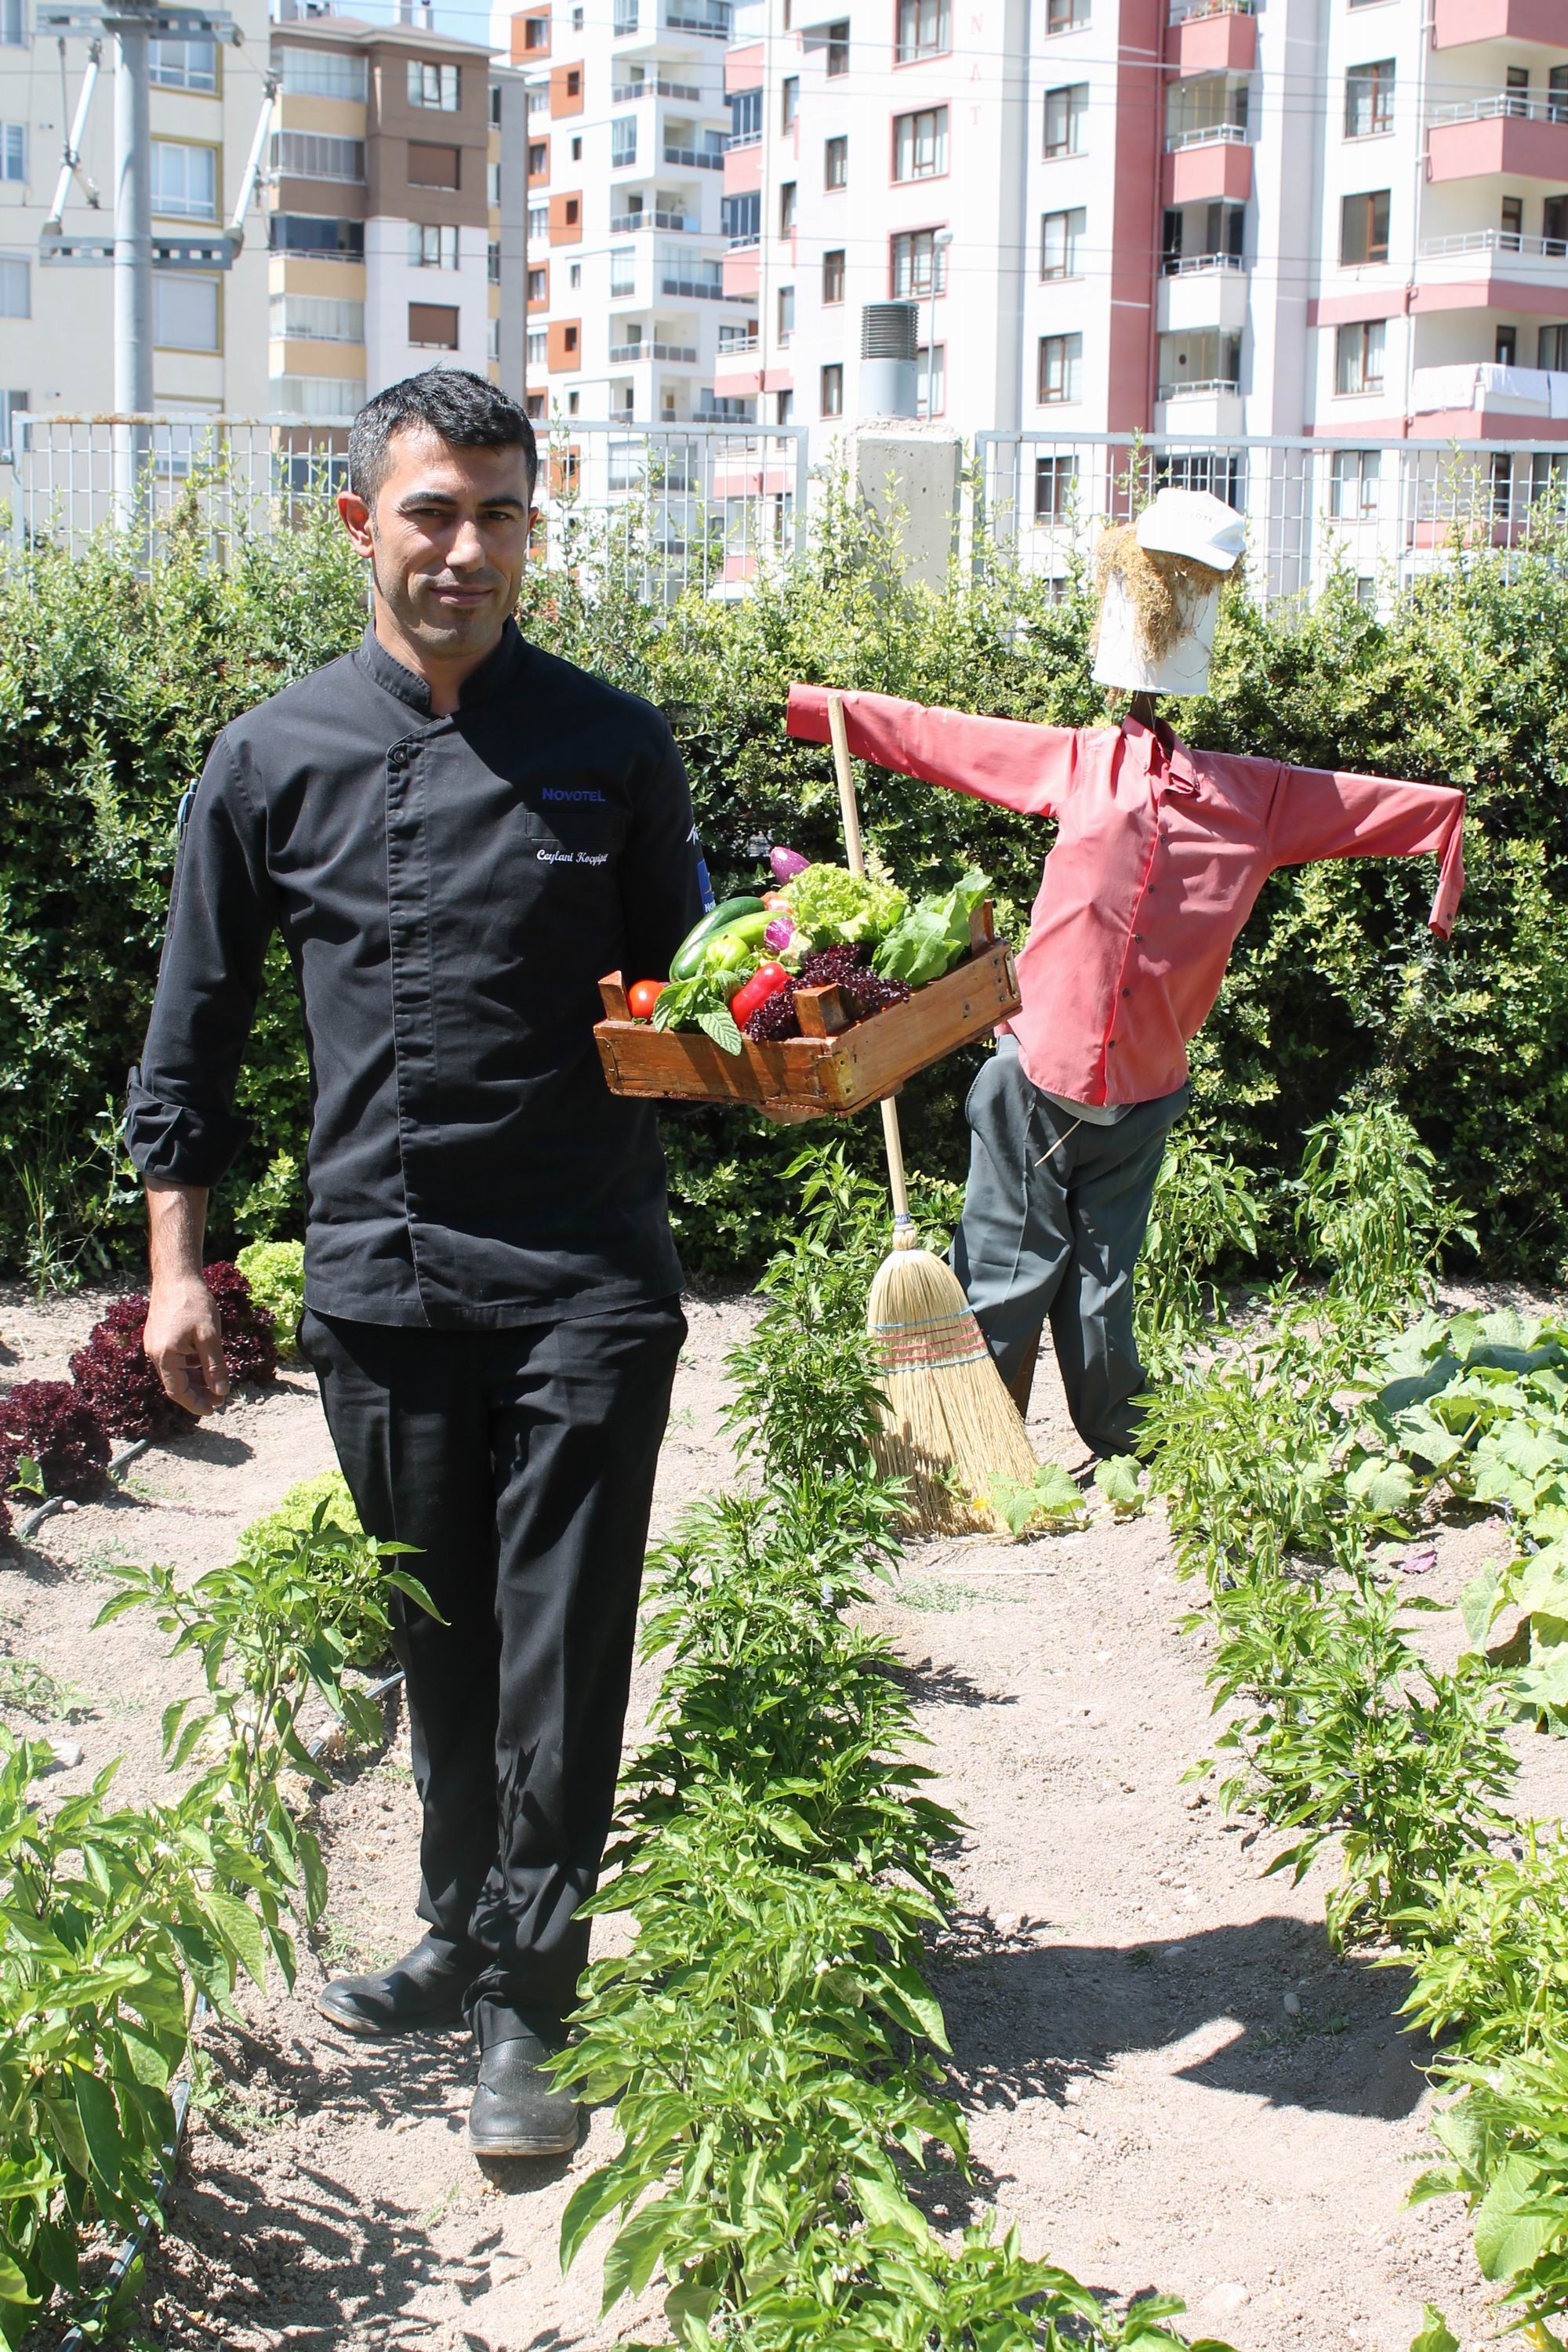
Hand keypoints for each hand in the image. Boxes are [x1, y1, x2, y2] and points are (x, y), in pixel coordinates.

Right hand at [144, 1276, 229, 1416]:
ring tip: (215, 1385)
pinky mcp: (159, 1337)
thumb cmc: (193, 1303)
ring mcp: (155, 1345)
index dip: (195, 1404)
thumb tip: (221, 1391)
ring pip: (175, 1372)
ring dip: (194, 1381)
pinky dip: (189, 1367)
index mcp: (164, 1356)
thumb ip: (215, 1366)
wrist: (176, 1276)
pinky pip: (174, 1360)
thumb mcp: (210, 1336)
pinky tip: (205, 1366)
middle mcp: (155, 1353)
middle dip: (197, 1394)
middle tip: (219, 1400)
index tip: (213, 1410)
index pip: (177, 1391)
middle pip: (175, 1384)